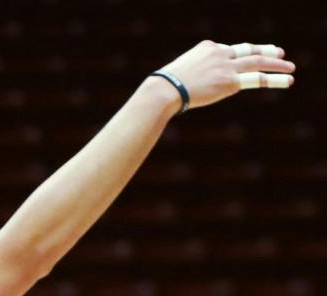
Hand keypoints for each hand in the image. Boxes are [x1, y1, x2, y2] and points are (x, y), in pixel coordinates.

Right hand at [156, 40, 293, 109]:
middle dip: (265, 51)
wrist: (165, 90)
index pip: (227, 49)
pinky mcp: (229, 81)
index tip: (245, 58)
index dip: (237, 56)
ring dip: (276, 64)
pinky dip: (274, 79)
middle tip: (278, 52)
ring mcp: (226, 66)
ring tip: (291, 67)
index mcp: (207, 47)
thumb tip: (189, 87)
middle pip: (248, 50)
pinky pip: (256, 79)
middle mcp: (220, 53)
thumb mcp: (178, 73)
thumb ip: (191, 74)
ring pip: (257, 62)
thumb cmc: (163, 87)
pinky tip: (288, 80)